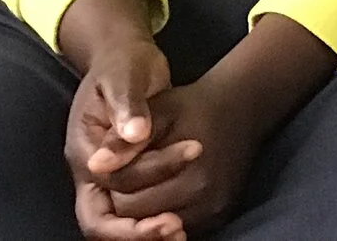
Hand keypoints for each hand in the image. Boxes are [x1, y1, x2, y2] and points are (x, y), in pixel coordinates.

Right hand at [56, 0, 189, 240]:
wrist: (124, 61)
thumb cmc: (125, 65)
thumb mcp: (126, 75)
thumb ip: (128, 104)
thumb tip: (135, 133)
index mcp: (84, 148)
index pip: (109, 182)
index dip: (146, 180)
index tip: (182, 174)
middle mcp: (88, 171)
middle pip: (98, 220)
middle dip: (133, 232)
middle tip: (174, 228)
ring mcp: (103, 178)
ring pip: (111, 223)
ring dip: (141, 234)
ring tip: (179, 233)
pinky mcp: (124, 178)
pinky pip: (128, 214)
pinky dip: (148, 224)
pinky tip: (178, 226)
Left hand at [88, 14, 334, 238]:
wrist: (242, 107)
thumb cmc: (193, 107)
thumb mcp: (157, 112)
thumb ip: (124, 140)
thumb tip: (94, 166)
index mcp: (188, 167)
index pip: (125, 199)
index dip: (114, 183)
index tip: (115, 163)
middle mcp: (204, 194)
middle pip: (138, 217)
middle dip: (125, 198)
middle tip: (128, 174)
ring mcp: (213, 208)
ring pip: (156, 228)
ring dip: (144, 210)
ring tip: (144, 183)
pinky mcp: (219, 216)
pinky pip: (178, 228)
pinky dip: (163, 215)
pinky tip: (162, 193)